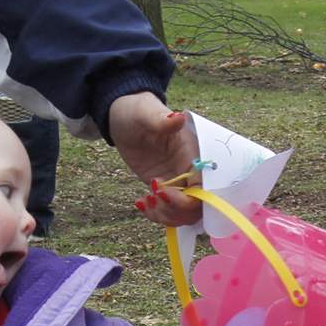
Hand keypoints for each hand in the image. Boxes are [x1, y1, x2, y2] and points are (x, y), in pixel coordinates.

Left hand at [109, 93, 201, 225]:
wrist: (123, 117)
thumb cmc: (137, 110)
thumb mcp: (146, 113)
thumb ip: (162, 121)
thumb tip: (177, 118)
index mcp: (192, 152)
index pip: (202, 185)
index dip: (186, 198)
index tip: (160, 192)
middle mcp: (188, 169)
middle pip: (196, 204)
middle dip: (176, 211)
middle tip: (152, 200)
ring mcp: (176, 179)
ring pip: (184, 212)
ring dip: (166, 216)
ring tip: (145, 202)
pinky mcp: (163, 186)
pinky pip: (168, 209)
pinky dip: (157, 214)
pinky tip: (141, 203)